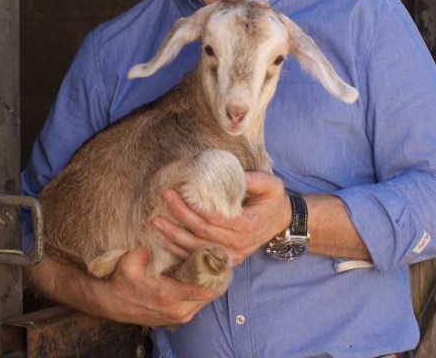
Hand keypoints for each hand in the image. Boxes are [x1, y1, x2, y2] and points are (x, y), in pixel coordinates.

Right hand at [25, 247, 219, 327]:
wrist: (111, 303)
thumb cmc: (121, 282)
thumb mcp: (129, 262)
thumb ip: (146, 248)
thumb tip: (160, 229)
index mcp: (170, 297)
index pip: (205, 287)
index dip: (215, 271)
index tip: (218, 255)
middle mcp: (179, 311)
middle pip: (211, 293)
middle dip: (216, 275)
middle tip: (218, 255)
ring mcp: (180, 317)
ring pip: (207, 299)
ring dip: (210, 283)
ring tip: (212, 263)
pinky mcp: (179, 318)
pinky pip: (199, 303)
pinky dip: (202, 290)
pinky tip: (200, 274)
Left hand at [151, 171, 292, 265]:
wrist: (280, 225)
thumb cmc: (273, 201)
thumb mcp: (271, 186)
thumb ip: (253, 179)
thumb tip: (232, 173)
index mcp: (247, 225)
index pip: (214, 216)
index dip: (193, 205)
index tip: (177, 189)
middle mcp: (238, 244)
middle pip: (201, 230)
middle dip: (179, 214)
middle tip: (164, 196)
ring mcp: (230, 256)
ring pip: (196, 248)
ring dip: (173, 236)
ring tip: (155, 222)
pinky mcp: (224, 262)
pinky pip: (198, 258)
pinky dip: (179, 251)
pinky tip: (164, 240)